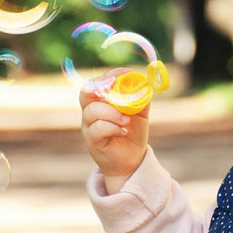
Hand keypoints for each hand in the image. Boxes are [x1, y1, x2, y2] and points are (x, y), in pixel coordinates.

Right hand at [80, 69, 149, 183]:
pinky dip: (112, 127)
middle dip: (101, 86)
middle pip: (86, 92)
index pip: (98, 82)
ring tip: (127, 120)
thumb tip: (146, 83)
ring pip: (92, 111)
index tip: (127, 72)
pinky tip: (123, 131)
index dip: (110, 74)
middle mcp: (91, 112)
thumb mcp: (141, 113)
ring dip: (112, 112)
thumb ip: (142, 98)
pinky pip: (97, 129)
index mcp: (101, 101)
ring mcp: (89, 126)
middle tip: (116, 86)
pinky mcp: (92, 141)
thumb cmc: (132, 133)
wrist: (131, 160)